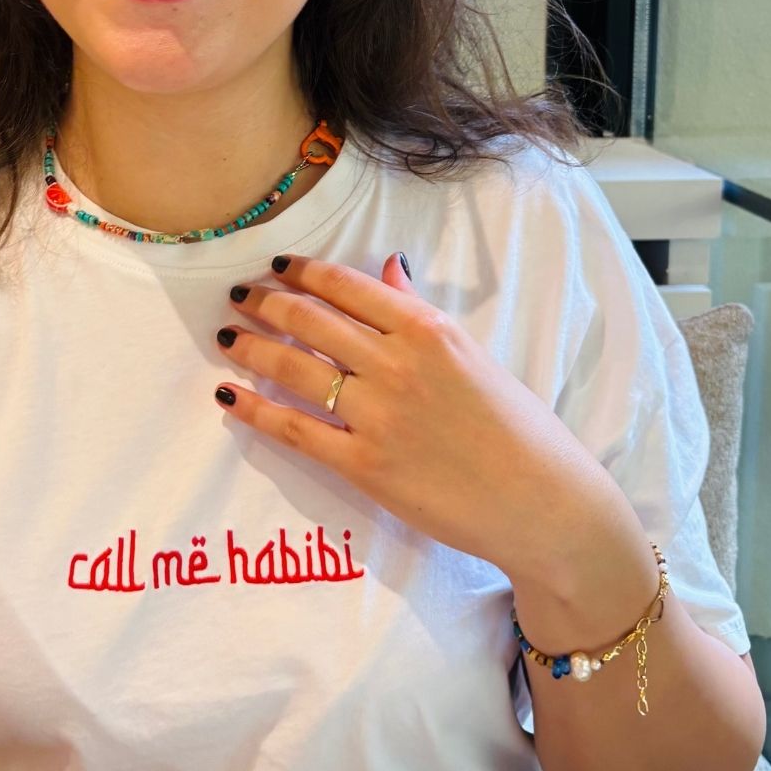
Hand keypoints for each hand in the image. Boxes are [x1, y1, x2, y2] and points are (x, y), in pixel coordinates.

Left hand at [213, 251, 620, 583]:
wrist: (543, 504)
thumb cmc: (518, 428)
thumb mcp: (474, 354)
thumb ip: (421, 311)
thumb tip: (389, 266)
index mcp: (428, 329)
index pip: (347, 286)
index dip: (302, 272)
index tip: (276, 266)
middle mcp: (397, 364)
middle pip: (311, 320)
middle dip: (266, 304)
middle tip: (238, 296)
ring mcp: (378, 415)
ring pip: (295, 368)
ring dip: (252, 347)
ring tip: (226, 336)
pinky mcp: (365, 466)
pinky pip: (295, 430)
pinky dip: (255, 410)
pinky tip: (228, 394)